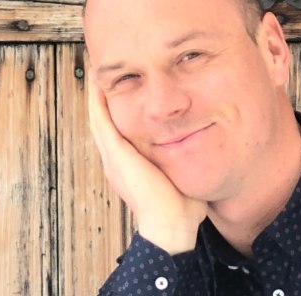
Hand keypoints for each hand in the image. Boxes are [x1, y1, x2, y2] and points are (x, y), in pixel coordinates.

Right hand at [87, 76, 207, 253]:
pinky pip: (102, 122)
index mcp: (129, 167)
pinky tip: (96, 85)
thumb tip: (203, 150)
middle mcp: (116, 162)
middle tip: (102, 75)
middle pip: (104, 123)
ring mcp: (114, 159)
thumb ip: (185, 161)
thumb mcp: (181, 175)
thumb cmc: (182, 208)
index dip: (115, 112)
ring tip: (97, 73)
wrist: (171, 227)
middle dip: (103, 99)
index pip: (119, 133)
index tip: (121, 92)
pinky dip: (97, 103)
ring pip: (99, 119)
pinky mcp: (118, 155)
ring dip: (96, 96)